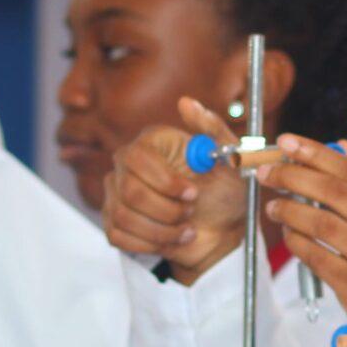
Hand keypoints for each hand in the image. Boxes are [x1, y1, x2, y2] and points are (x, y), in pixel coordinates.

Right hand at [103, 98, 251, 281]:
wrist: (223, 230)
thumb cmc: (227, 191)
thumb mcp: (232, 159)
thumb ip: (213, 129)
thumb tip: (186, 103)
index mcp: (152, 143)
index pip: (138, 158)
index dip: (165, 180)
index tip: (193, 193)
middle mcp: (127, 165)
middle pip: (129, 190)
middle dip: (167, 210)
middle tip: (191, 212)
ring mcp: (117, 194)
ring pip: (124, 216)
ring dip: (162, 230)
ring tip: (186, 229)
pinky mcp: (115, 222)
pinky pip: (118, 236)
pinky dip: (150, 243)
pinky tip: (171, 239)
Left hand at [257, 135, 346, 334]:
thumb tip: (341, 146)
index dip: (315, 152)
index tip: (286, 141)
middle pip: (333, 192)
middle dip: (293, 177)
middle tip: (268, 173)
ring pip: (321, 224)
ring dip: (289, 210)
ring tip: (273, 206)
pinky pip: (316, 257)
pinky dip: (296, 242)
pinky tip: (288, 234)